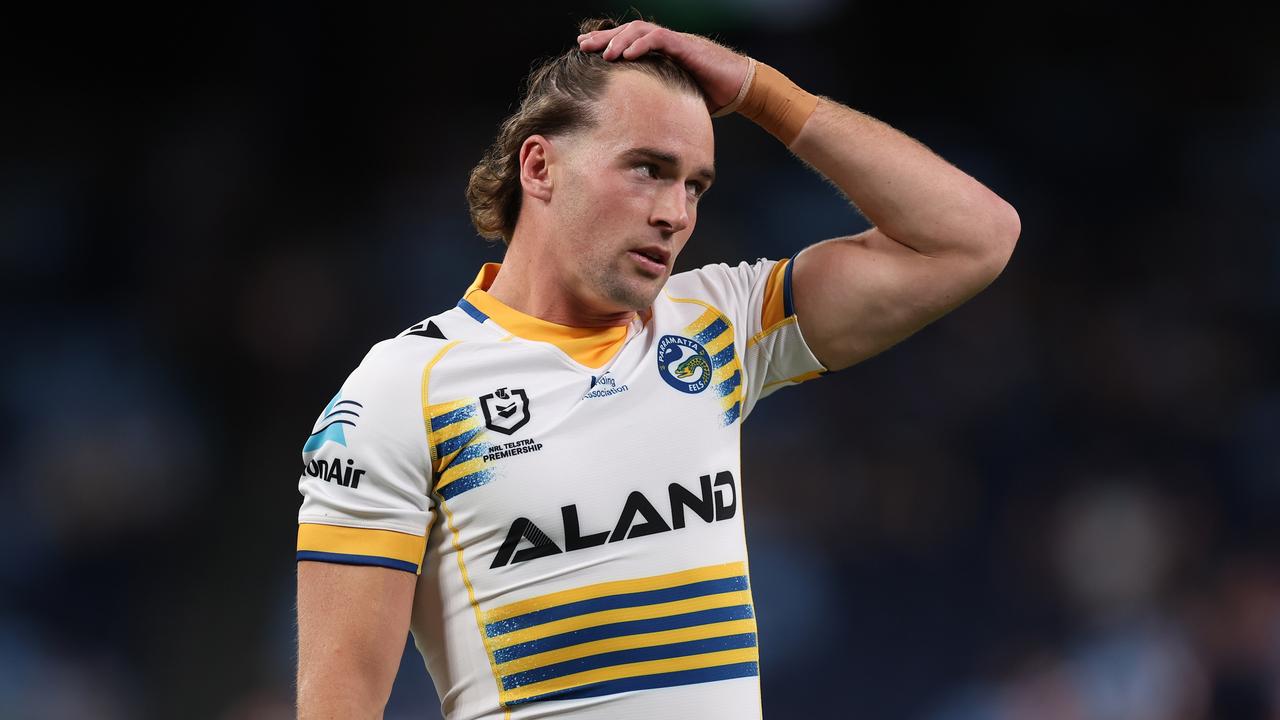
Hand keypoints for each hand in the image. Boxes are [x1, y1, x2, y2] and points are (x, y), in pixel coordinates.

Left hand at [577, 21, 750, 112]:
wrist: (741, 88)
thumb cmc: (711, 98)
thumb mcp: (675, 102)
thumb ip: (657, 105)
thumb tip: (636, 128)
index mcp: (660, 55)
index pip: (628, 43)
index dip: (606, 45)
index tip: (585, 53)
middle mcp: (666, 44)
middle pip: (628, 32)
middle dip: (604, 38)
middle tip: (582, 46)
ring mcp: (676, 42)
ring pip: (640, 30)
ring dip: (619, 40)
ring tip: (603, 53)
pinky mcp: (686, 46)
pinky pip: (659, 38)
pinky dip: (641, 44)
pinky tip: (626, 55)